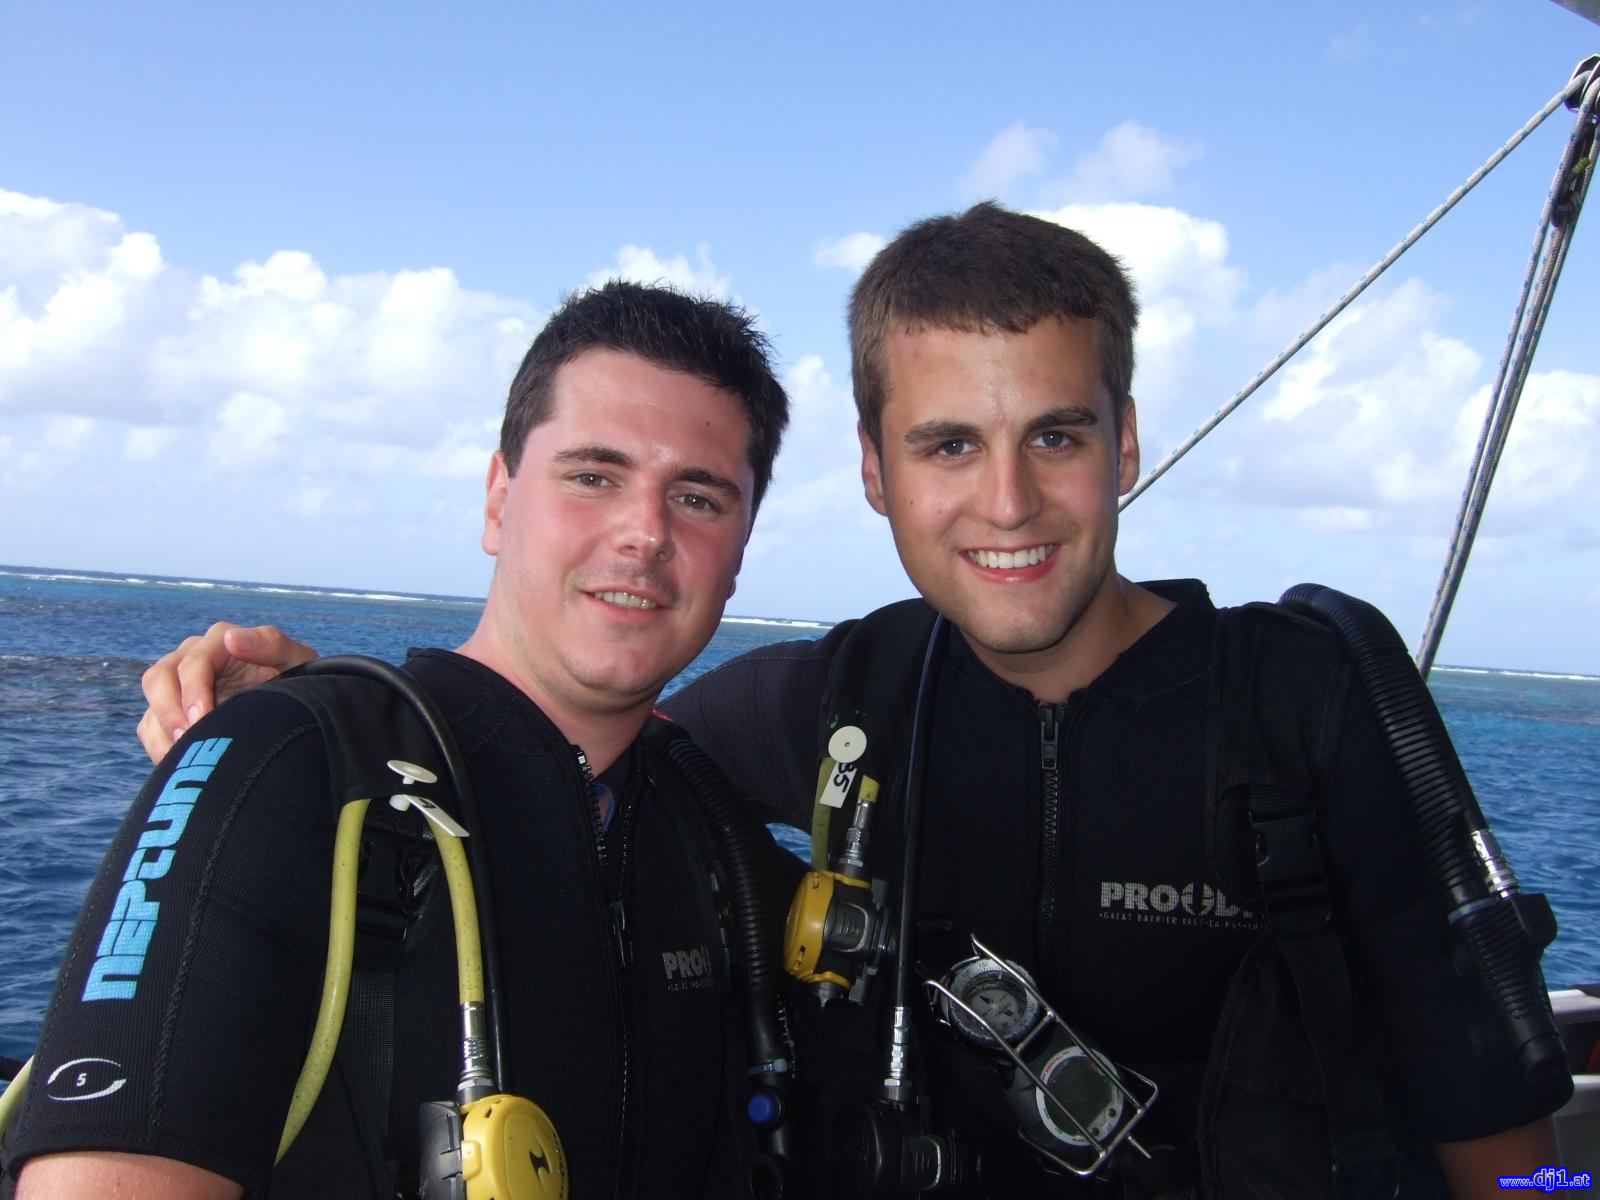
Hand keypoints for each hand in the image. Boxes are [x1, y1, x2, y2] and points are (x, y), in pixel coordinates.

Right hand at [137, 623, 318, 761]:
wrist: (293, 710)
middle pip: (159, 678)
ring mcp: (178, 686)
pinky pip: (150, 728)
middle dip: (170, 711)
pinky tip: (180, 764)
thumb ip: (271, 643)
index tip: (202, 718)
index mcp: (220, 642)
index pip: (193, 661)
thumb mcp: (295, 660)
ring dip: (163, 732)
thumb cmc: (298, 680)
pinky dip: (160, 747)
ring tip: (183, 757)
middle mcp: (192, 658)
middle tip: (188, 740)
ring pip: (152, 704)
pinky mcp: (171, 713)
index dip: (194, 689)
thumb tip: (231, 638)